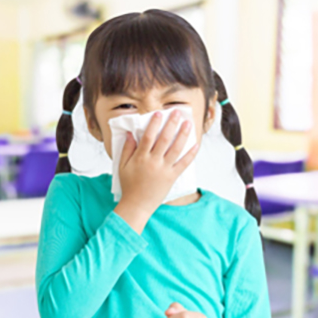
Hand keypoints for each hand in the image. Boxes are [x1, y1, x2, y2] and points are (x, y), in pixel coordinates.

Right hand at [113, 111, 198, 233]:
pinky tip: (196, 144)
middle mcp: (153, 162)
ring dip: (183, 135)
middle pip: (164, 139)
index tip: (159, 114)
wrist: (137, 205)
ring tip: (188, 124)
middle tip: (177, 113)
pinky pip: (183, 164)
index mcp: (140, 158)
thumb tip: (130, 134)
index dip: (154, 124)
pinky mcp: (172, 177)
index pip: (148, 137)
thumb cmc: (129, 185)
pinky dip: (191, 154)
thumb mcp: (122, 166)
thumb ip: (127, 149)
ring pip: (176, 149)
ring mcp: (164, 170)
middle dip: (171, 124)